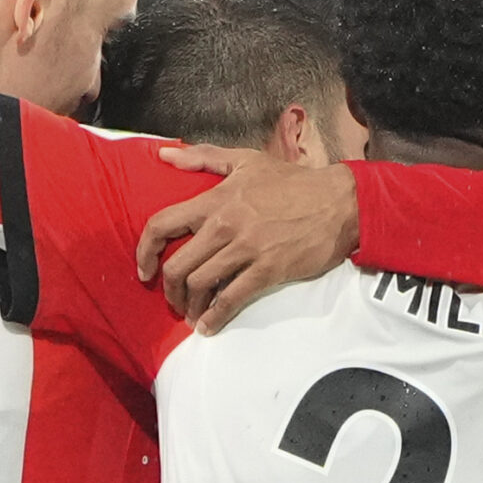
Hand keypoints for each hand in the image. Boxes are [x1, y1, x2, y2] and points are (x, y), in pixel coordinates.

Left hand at [135, 146, 359, 333]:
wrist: (338, 202)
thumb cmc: (292, 182)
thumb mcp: (246, 161)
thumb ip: (202, 158)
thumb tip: (164, 155)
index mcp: (215, 199)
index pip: (163, 224)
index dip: (145, 250)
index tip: (144, 269)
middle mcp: (224, 226)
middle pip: (178, 266)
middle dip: (168, 289)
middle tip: (172, 299)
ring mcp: (246, 250)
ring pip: (200, 285)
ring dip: (190, 306)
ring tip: (191, 314)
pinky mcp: (267, 271)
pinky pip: (232, 299)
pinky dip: (215, 317)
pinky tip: (209, 326)